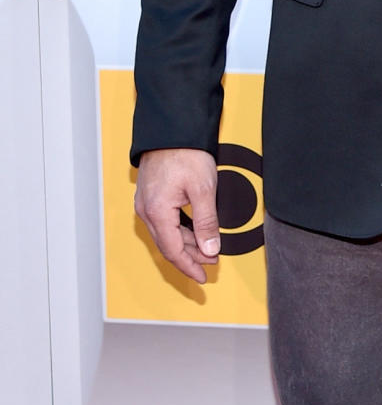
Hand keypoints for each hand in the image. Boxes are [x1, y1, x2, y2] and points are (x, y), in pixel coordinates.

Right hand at [134, 148, 219, 283]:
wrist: (172, 128)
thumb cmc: (185, 153)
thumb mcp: (202, 189)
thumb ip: (206, 222)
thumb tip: (210, 249)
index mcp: (157, 212)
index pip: (173, 251)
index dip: (189, 266)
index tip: (203, 276)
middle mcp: (146, 210)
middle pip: (168, 245)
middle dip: (190, 257)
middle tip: (211, 262)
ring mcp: (146, 202)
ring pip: (166, 234)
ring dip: (186, 244)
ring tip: (207, 249)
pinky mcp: (150, 195)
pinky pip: (163, 221)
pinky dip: (179, 230)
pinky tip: (193, 232)